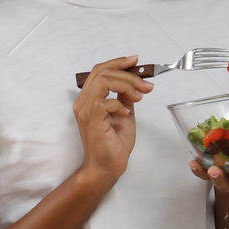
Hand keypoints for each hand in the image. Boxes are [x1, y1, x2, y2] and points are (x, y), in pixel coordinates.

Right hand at [74, 53, 152, 182]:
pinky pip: (104, 101)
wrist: (108, 167)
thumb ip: (125, 97)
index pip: (99, 70)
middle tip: (145, 85)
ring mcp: (85, 111)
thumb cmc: (114, 144)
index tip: (136, 61)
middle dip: (127, 74)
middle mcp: (83, 102)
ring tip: (139, 96)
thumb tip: (134, 82)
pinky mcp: (91, 120)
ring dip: (126, 85)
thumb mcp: (124, 113)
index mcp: (89, 98)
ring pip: (103, 81)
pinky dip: (119, 104)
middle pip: (101, 72)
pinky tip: (126, 113)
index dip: (118, 62)